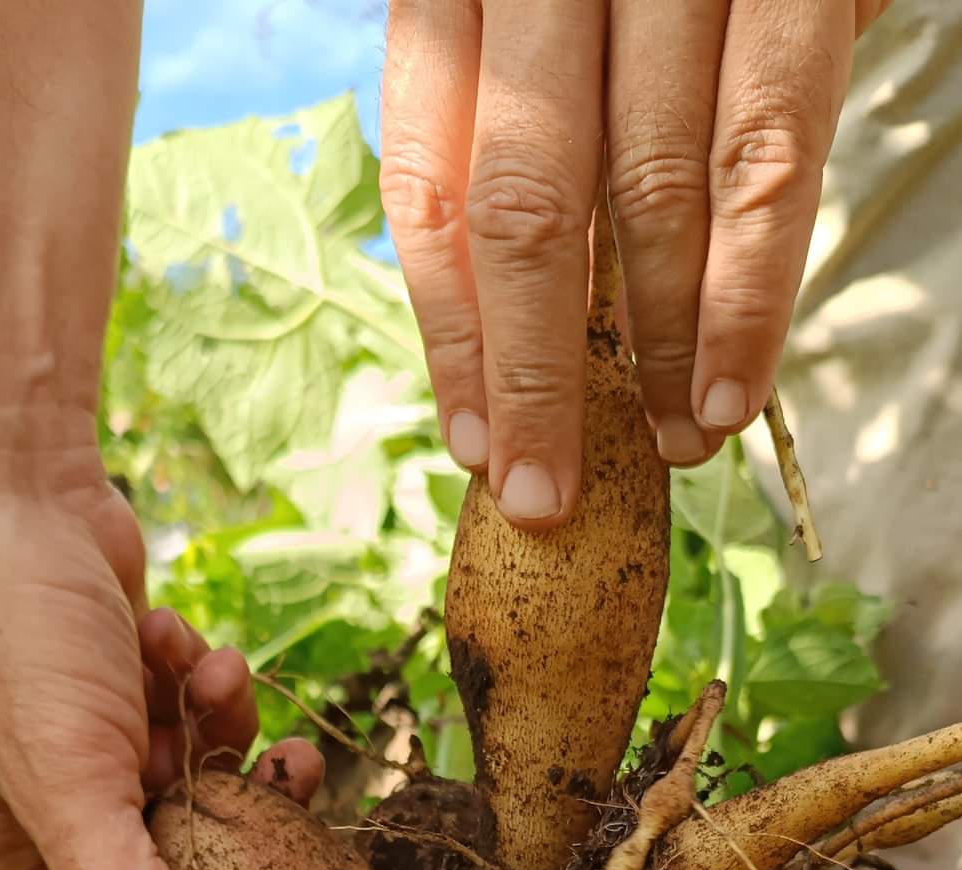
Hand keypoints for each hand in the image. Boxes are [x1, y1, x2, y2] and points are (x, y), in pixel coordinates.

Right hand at [0, 457, 322, 869]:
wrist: (1, 481)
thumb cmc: (9, 635)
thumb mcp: (71, 784)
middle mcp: (44, 823)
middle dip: (235, 826)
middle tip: (287, 786)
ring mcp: (84, 755)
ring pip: (198, 791)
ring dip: (222, 736)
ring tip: (213, 679)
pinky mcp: (122, 695)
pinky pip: (192, 721)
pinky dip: (202, 684)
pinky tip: (181, 640)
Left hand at [382, 0, 891, 524]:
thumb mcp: (546, 17)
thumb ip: (527, 128)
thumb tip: (518, 314)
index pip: (431, 188)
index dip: (450, 337)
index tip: (472, 447)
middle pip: (524, 208)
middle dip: (533, 377)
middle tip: (545, 494)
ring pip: (649, 192)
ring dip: (654, 349)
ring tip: (668, 450)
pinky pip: (766, 152)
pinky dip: (749, 288)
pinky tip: (728, 388)